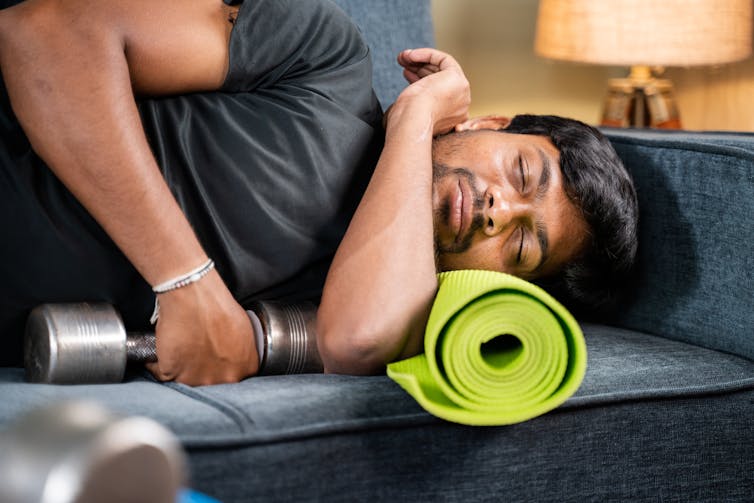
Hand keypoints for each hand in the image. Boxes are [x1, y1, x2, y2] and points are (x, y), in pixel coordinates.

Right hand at [145, 269, 258, 385]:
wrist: (194, 294)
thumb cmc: (218, 305)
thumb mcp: (244, 329)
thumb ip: (241, 351)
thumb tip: (233, 355)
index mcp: (246, 367)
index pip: (233, 377)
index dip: (221, 366)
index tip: (213, 356)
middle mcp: (224, 378)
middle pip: (211, 382)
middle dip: (203, 369)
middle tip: (196, 351)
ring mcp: (198, 379)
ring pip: (188, 381)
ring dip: (182, 368)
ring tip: (181, 347)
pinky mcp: (173, 374)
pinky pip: (162, 374)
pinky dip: (158, 363)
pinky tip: (165, 348)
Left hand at [390, 48, 470, 135]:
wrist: (413, 121)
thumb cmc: (407, 123)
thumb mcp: (413, 113)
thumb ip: (417, 105)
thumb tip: (411, 98)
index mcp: (451, 119)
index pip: (438, 92)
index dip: (421, 79)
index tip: (405, 73)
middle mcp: (460, 107)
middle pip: (440, 80)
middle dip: (420, 68)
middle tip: (403, 62)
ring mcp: (461, 93)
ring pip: (442, 69)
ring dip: (420, 60)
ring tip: (402, 57)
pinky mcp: (457, 79)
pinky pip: (444, 60)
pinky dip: (427, 54)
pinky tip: (410, 55)